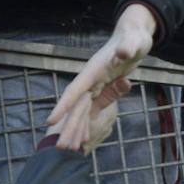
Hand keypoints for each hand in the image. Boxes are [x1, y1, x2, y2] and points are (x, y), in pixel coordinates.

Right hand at [50, 5, 155, 150]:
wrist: (133, 34)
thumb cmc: (133, 38)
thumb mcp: (133, 43)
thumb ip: (126, 48)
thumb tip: (122, 53)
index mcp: (93, 71)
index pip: (75, 90)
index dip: (63, 105)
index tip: (51, 121)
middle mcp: (90, 79)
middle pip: (76, 105)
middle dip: (68, 126)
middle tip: (59, 147)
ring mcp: (95, 84)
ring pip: (82, 110)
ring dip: (76, 128)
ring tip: (71, 149)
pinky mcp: (102, 88)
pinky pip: (92, 109)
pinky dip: (87, 123)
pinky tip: (85, 137)